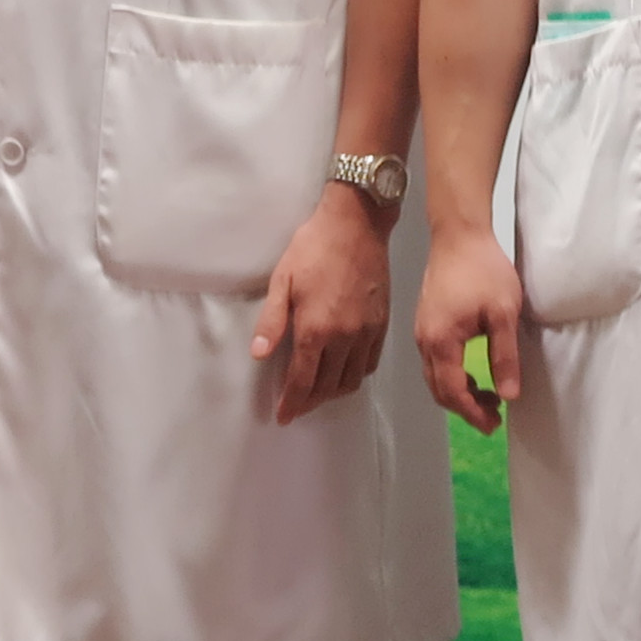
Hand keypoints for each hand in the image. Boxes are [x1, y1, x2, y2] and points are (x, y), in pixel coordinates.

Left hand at [253, 185, 392, 423]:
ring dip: (333, 392)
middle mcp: (344, 337)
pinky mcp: (382, 323)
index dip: (291, 402)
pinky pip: (370, 362)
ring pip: (352, 379)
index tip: (283, 416)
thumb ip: (271, 322)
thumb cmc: (313, 248)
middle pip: (328, 386)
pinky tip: (345, 371)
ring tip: (319, 392)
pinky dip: (356, 374)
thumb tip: (258, 355)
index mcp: (316, 329)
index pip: (302, 380)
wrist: (357, 224)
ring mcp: (366, 332)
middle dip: (310, 401)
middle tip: (297, 406)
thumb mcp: (282, 280)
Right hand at [412, 223, 522, 435]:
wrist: (459, 234)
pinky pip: (433, 361)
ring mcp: (421, 331)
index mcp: (441, 342)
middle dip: (465, 408)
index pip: (453, 392)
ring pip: (434, 377)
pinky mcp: (426, 322)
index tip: (493, 424)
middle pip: (438, 390)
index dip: (473, 413)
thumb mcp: (503, 313)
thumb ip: (505, 356)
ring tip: (488, 394)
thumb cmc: (484, 270)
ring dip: (458, 392)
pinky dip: (451, 375)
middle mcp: (424, 341)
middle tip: (494, 414)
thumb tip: (508, 395)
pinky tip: (472, 370)